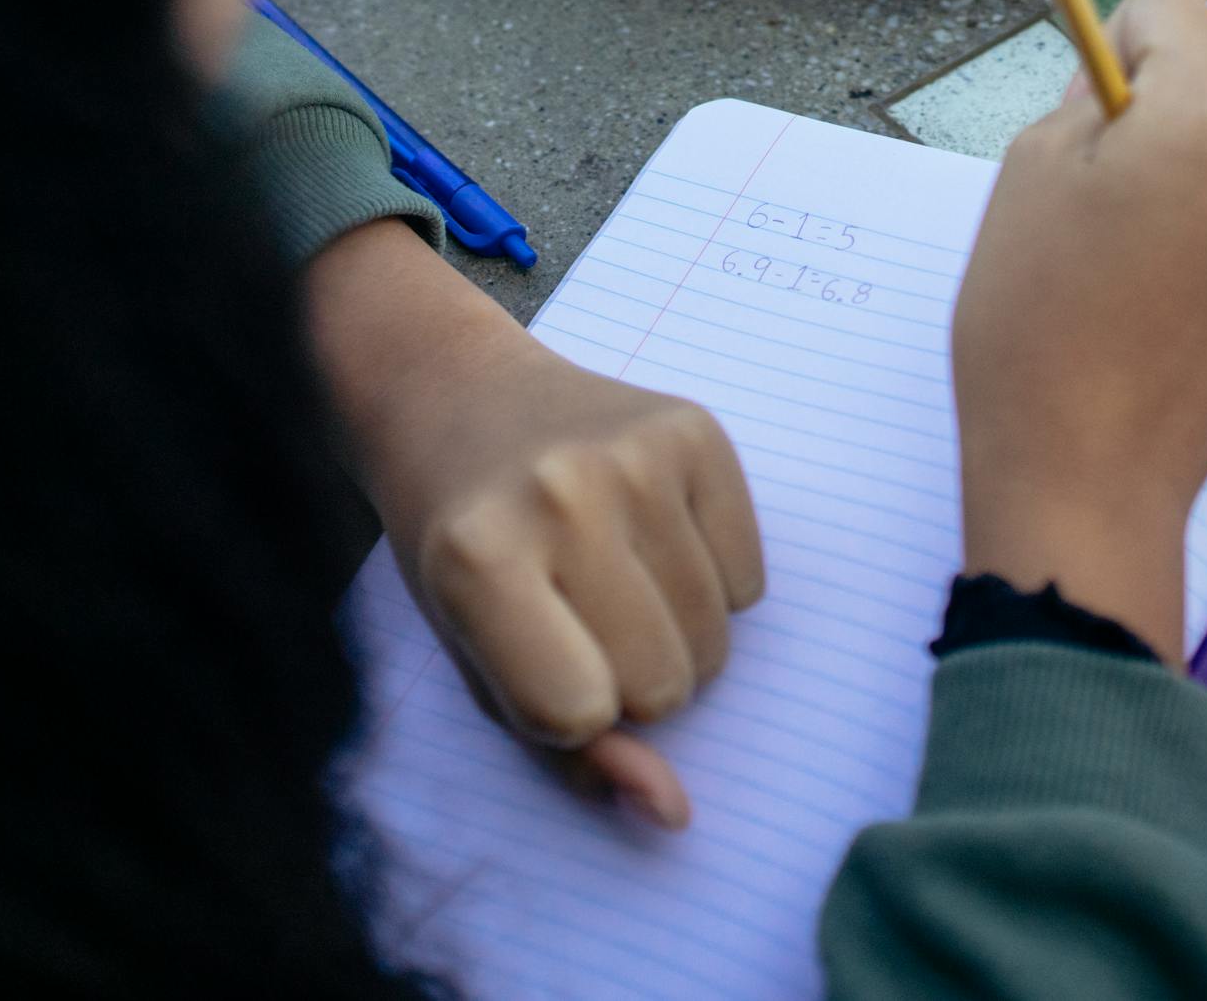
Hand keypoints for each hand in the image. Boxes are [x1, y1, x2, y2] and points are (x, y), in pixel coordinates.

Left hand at [305, 220, 764, 828]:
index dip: (565, 708)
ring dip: (674, 637)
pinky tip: (651, 536)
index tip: (530, 653)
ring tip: (611, 575)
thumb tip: (674, 810)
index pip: (579, 711)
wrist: (456, 396)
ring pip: (715, 639)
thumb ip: (568, 754)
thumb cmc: (460, 550)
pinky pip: (750, 581)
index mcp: (479, 560)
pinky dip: (712, 584)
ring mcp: (636, 455)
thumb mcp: (475, 660)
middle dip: (629, 677)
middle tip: (575, 613)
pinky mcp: (697, 429)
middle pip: (664, 683)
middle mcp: (561, 496)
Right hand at [951, 0, 1206, 662]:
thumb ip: (1087, 95)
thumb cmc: (1034, 325)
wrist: (1085, 476)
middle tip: (1112, 158)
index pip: (1176, 5)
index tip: (1091, 93)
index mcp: (1202, 120)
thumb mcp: (1027, 174)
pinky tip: (1175, 297)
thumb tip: (1123, 73)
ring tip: (1138, 245)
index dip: (1119, 36)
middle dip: (1178, 82)